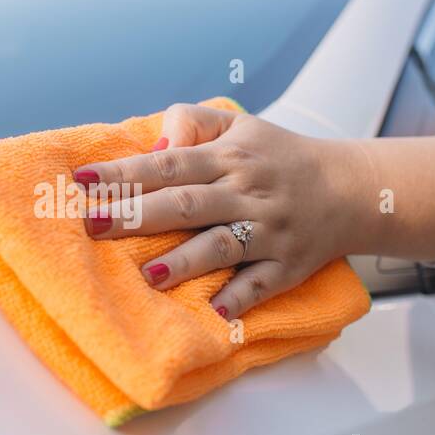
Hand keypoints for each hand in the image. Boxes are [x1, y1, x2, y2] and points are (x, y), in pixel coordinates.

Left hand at [72, 103, 434, 319]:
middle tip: (93, 226)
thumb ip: (191, 123)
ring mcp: (270, 231)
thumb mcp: (240, 126)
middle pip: (186, 203)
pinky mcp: (289, 265)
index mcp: (230, 156)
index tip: (82, 181)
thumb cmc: (278, 157)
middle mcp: (248, 192)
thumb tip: (152, 147)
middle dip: (137, 215)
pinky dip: (241, 297)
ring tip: (147, 274)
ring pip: (222, 246)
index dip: (125, 172)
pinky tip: (216, 311)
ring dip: (184, 261)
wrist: (352, 188)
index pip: (168, 163)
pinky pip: (263, 284)